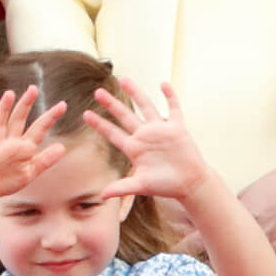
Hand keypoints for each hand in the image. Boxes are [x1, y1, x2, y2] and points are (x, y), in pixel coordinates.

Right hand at [0, 85, 66, 208]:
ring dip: (3, 110)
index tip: (63, 105)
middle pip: (18, 119)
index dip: (49, 117)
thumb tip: (62, 147)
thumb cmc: (6, 181)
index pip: (37, 128)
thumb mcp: (29, 173)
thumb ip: (44, 160)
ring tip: (9, 94)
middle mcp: (8, 143)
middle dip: (26, 104)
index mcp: (21, 146)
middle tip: (34, 88)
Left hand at [85, 79, 211, 202]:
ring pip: (146, 106)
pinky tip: (163, 83)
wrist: (190, 184)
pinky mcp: (177, 128)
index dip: (99, 124)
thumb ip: (122, 187)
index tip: (85, 114)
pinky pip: (173, 108)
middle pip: (125, 115)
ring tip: (124, 79)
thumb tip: (101, 196)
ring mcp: (160, 130)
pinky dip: (169, 96)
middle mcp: (145, 136)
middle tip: (97, 91)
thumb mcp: (141, 186)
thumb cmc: (165, 186)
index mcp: (134, 148)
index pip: (113, 133)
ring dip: (136, 92)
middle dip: (111, 104)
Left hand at [170, 156, 275, 268]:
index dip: (187, 244)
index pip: (206, 234)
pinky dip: (260, 275)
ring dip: (234, 272)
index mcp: (240, 215)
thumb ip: (235, 209)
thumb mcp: (252, 193)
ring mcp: (274, 248)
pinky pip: (271, 272)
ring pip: (247, 270)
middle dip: (205, 261)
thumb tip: (217, 216)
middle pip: (222, 255)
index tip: (173, 250)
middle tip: (187, 267)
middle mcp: (254, 234)